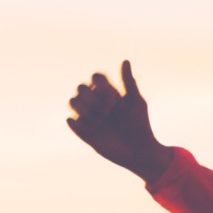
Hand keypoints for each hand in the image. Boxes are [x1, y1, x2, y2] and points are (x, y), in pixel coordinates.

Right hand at [66, 61, 169, 180]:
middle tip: (107, 111)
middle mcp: (96, 103)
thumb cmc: (141, 125)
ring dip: (84, 108)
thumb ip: (129, 81)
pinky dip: (77, 122)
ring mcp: (89, 117)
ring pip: (72, 101)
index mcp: (108, 93)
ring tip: (99, 120)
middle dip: (92, 97)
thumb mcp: (136, 101)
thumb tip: (125, 60)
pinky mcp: (85, 133)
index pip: (95, 77)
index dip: (102, 85)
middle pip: (81, 87)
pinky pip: (71, 121)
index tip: (114, 98)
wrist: (139, 151)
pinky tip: (93, 127)